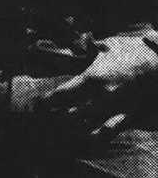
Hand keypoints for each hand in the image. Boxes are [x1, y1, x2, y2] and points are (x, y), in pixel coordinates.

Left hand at [35, 37, 157, 135]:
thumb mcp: (112, 46)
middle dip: (56, 117)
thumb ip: (93, 46)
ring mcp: (113, 109)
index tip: (40, 104)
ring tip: (65, 127)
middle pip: (67, 115)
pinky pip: (106, 134)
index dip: (46, 102)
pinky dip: (94, 137)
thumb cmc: (136, 52)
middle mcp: (100, 97)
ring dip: (72, 128)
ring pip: (84, 127)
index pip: (60, 95)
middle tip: (50, 117)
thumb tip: (83, 40)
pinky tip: (88, 136)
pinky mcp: (127, 117)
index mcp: (92, 78)